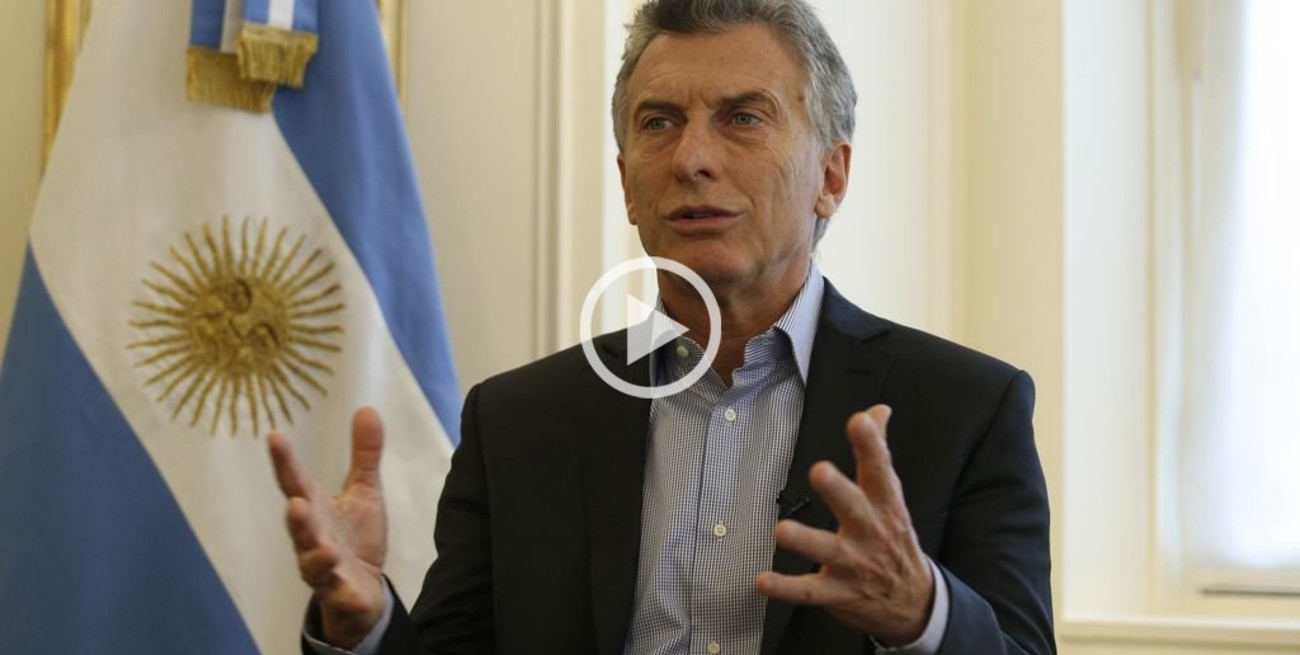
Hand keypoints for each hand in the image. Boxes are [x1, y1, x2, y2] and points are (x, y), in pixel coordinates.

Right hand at [268, 407, 388, 647]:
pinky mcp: (340, 594)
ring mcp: (324, 569)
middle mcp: (312, 538)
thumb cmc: (354, 537)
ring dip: (318, 556)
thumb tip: (366, 408)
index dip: (284, 461)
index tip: (274, 437)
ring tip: (328, 550)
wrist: (361, 592)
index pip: (295, 482)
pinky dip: (346, 594)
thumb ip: (364, 454)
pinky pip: (341, 596)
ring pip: (314, 563)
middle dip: (297, 517)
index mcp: (316, 509)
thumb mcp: (364, 491)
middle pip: (300, 526)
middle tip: (297, 503)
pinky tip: (357, 592)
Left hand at [755, 405, 934, 644]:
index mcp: (884, 504)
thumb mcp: (891, 495)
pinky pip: (808, 590)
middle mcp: (870, 532)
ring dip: (805, 541)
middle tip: (819, 471)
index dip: (871, 445)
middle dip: (838, 490)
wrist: (914, 602)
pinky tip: (762, 581)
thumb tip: (878, 410)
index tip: (860, 421)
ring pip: (827, 550)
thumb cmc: (894, 537)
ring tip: (781, 531)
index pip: (879, 470)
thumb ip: (878, 451)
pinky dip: (785, 588)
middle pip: (854, 507)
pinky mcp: (836, 592)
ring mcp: (853, 564)